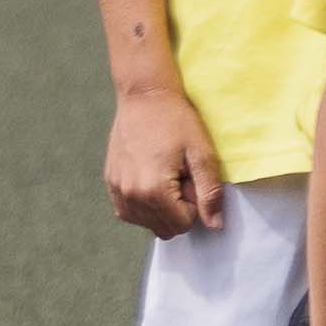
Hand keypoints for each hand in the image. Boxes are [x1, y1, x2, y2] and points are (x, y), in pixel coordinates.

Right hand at [101, 88, 225, 236]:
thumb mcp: (202, 154)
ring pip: (146, 224)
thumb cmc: (176, 121)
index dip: (194, 205)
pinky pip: (129, 212)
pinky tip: (151, 179)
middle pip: (164, 228)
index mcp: (154, 190)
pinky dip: (144, 204)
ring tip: (165, 174)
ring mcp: (117, 190)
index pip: (182, 225)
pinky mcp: (110, 183)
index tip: (191, 178)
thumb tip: (214, 225)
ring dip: (161, 207)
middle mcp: (130, 195)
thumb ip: (209, 193)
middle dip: (178, 208)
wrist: (145, 97)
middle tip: (179, 176)